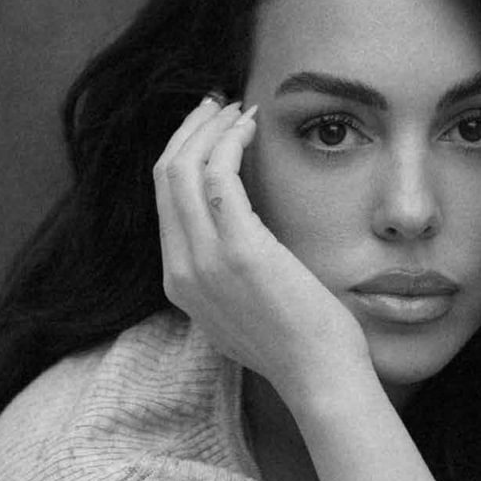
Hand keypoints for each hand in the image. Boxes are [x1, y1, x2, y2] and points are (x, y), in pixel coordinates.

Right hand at [153, 96, 373, 406]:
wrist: (318, 374)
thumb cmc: (294, 342)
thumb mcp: (240, 309)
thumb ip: (222, 274)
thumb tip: (232, 234)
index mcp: (177, 284)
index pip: (162, 201)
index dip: (182, 153)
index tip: (210, 128)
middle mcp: (181, 272)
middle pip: (163, 177)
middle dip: (189, 130)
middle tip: (220, 105)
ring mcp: (205, 261)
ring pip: (181, 169)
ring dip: (209, 128)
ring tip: (237, 109)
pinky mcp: (239, 250)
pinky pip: (217, 176)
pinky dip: (230, 141)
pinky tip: (251, 127)